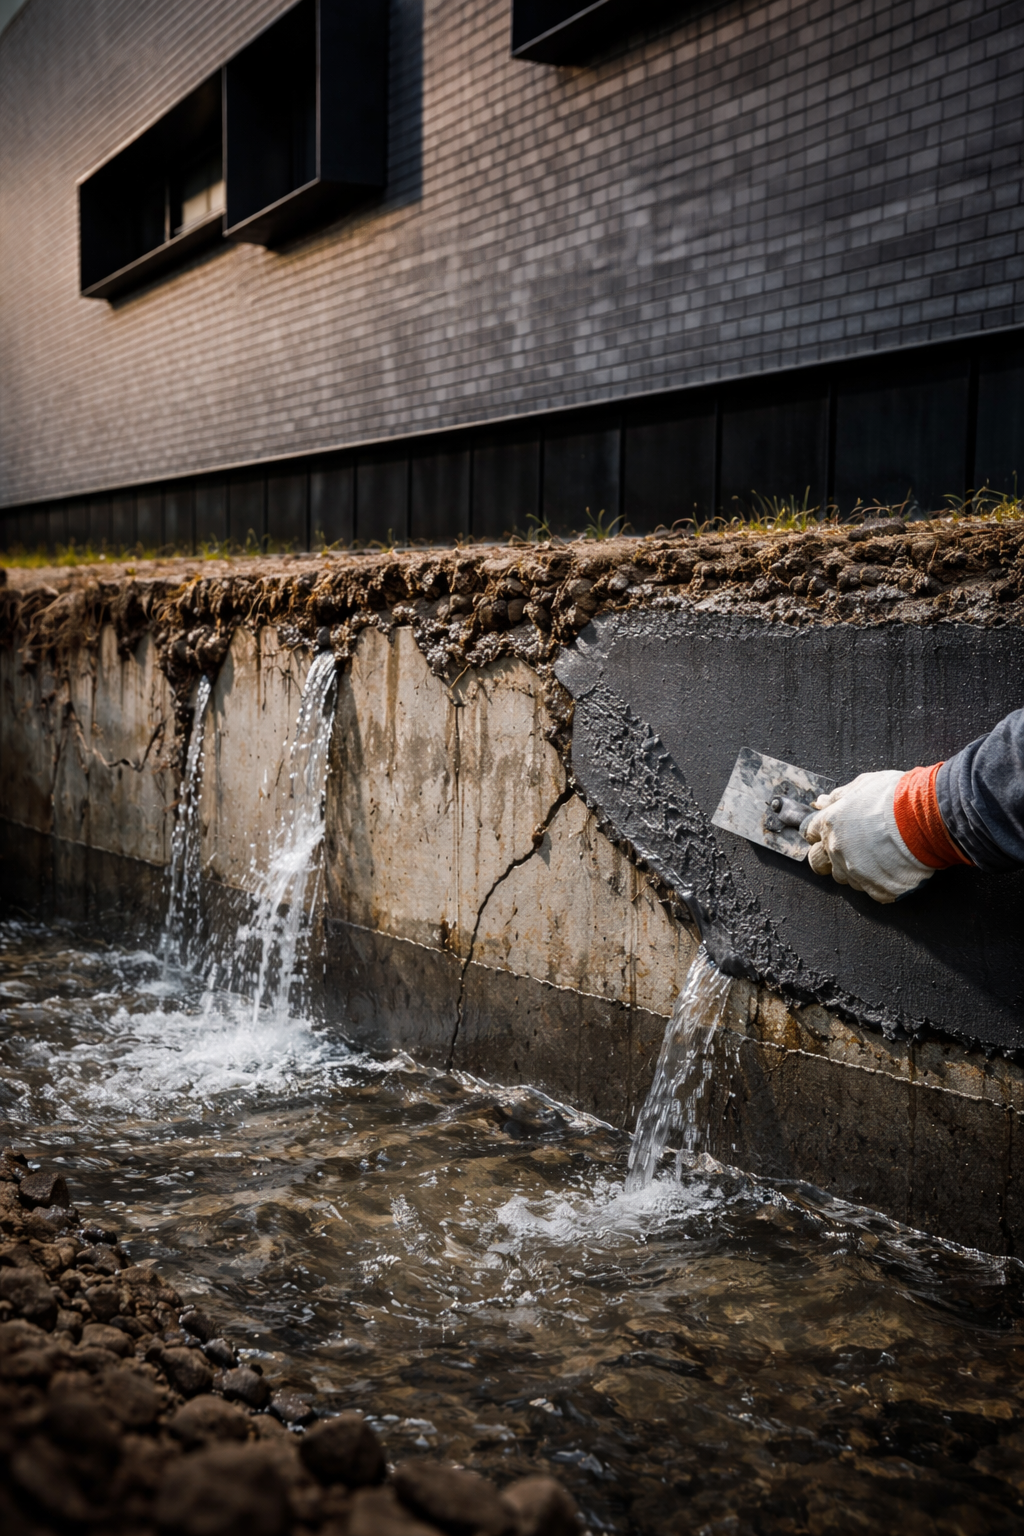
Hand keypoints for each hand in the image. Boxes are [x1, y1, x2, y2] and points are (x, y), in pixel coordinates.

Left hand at [802, 770, 933, 903]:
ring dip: (856, 870)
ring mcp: (856, 872)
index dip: (821, 832)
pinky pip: (872, 891)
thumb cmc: (898, 798)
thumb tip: (821, 801)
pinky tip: (892, 869)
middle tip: (851, 849)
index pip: (810, 833)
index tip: (831, 831)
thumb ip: (838, 797)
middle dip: (829, 857)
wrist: (928, 818)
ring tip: (878, 856)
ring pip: (845, 878)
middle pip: (819, 862)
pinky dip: (881, 883)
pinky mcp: (877, 889)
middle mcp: (837, 851)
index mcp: (830, 824)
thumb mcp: (864, 785)